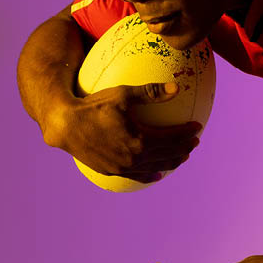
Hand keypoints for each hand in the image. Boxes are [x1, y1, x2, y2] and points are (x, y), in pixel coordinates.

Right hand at [44, 82, 201, 182]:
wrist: (64, 125)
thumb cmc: (94, 105)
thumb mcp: (123, 94)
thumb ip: (151, 92)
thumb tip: (177, 87)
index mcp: (140, 140)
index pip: (171, 138)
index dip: (186, 133)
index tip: (198, 127)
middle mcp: (133, 157)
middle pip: (167, 154)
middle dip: (183, 148)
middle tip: (195, 142)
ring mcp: (122, 167)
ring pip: (154, 167)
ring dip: (171, 162)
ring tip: (182, 156)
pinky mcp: (111, 171)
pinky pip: (136, 175)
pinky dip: (150, 174)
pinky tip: (157, 174)